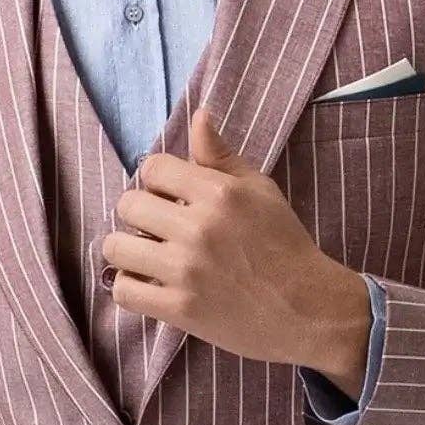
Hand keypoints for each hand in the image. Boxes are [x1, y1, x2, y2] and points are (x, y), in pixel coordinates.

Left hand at [104, 106, 372, 394]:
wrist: (309, 309)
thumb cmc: (285, 245)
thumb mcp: (260, 191)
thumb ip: (221, 156)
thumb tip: (198, 115)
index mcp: (219, 192)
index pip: (153, 167)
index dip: (157, 181)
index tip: (170, 198)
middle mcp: (199, 228)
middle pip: (128, 205)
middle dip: (140, 214)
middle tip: (159, 230)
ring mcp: (186, 270)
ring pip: (115, 248)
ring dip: (128, 251)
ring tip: (148, 258)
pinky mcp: (180, 309)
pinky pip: (123, 291)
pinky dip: (131, 288)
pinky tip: (150, 285)